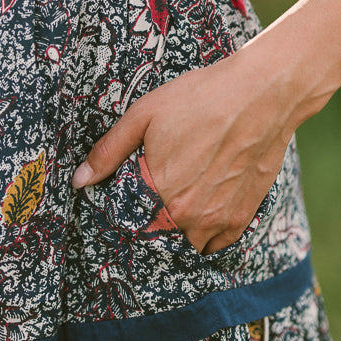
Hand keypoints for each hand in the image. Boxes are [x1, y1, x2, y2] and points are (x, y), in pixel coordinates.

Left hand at [71, 40, 308, 253]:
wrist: (262, 94)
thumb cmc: (201, 98)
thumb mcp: (144, 115)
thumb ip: (109, 151)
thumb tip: (79, 181)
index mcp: (159, 192)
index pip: (129, 226)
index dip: (123, 222)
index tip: (124, 211)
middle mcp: (188, 216)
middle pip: (157, 239)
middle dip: (150, 230)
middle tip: (149, 210)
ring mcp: (218, 220)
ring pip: (187, 246)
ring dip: (177, 236)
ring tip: (173, 212)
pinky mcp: (242, 218)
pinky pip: (216, 245)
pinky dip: (206, 237)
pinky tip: (200, 215)